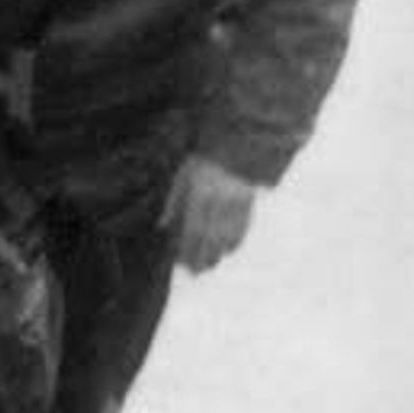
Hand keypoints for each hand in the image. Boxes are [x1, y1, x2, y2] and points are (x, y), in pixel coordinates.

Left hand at [160, 156, 260, 273]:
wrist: (240, 140)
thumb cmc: (205, 158)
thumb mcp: (183, 174)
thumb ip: (173, 201)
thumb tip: (162, 226)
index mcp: (199, 192)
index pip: (192, 227)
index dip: (187, 247)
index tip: (181, 263)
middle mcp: (219, 198)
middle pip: (210, 234)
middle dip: (202, 255)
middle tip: (196, 273)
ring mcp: (237, 200)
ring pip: (227, 233)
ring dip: (218, 252)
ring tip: (210, 267)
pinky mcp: (251, 199)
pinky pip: (243, 225)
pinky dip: (235, 240)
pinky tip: (229, 251)